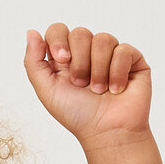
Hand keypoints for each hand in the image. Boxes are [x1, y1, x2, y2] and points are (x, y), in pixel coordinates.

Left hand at [22, 25, 152, 145]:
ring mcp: (111, 55)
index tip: (62, 60)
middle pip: (80, 33)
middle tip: (81, 85)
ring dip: (98, 70)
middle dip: (79, 62)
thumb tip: (31, 31)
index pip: (59, 30)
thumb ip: (33, 61)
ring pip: (103, 39)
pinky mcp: (133, 60)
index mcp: (66, 58)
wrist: (107, 133)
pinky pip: (123, 50)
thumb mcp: (46, 90)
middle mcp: (88, 53)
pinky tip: (116, 89)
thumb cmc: (78, 116)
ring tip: (99, 91)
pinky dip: (117, 72)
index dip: (59, 40)